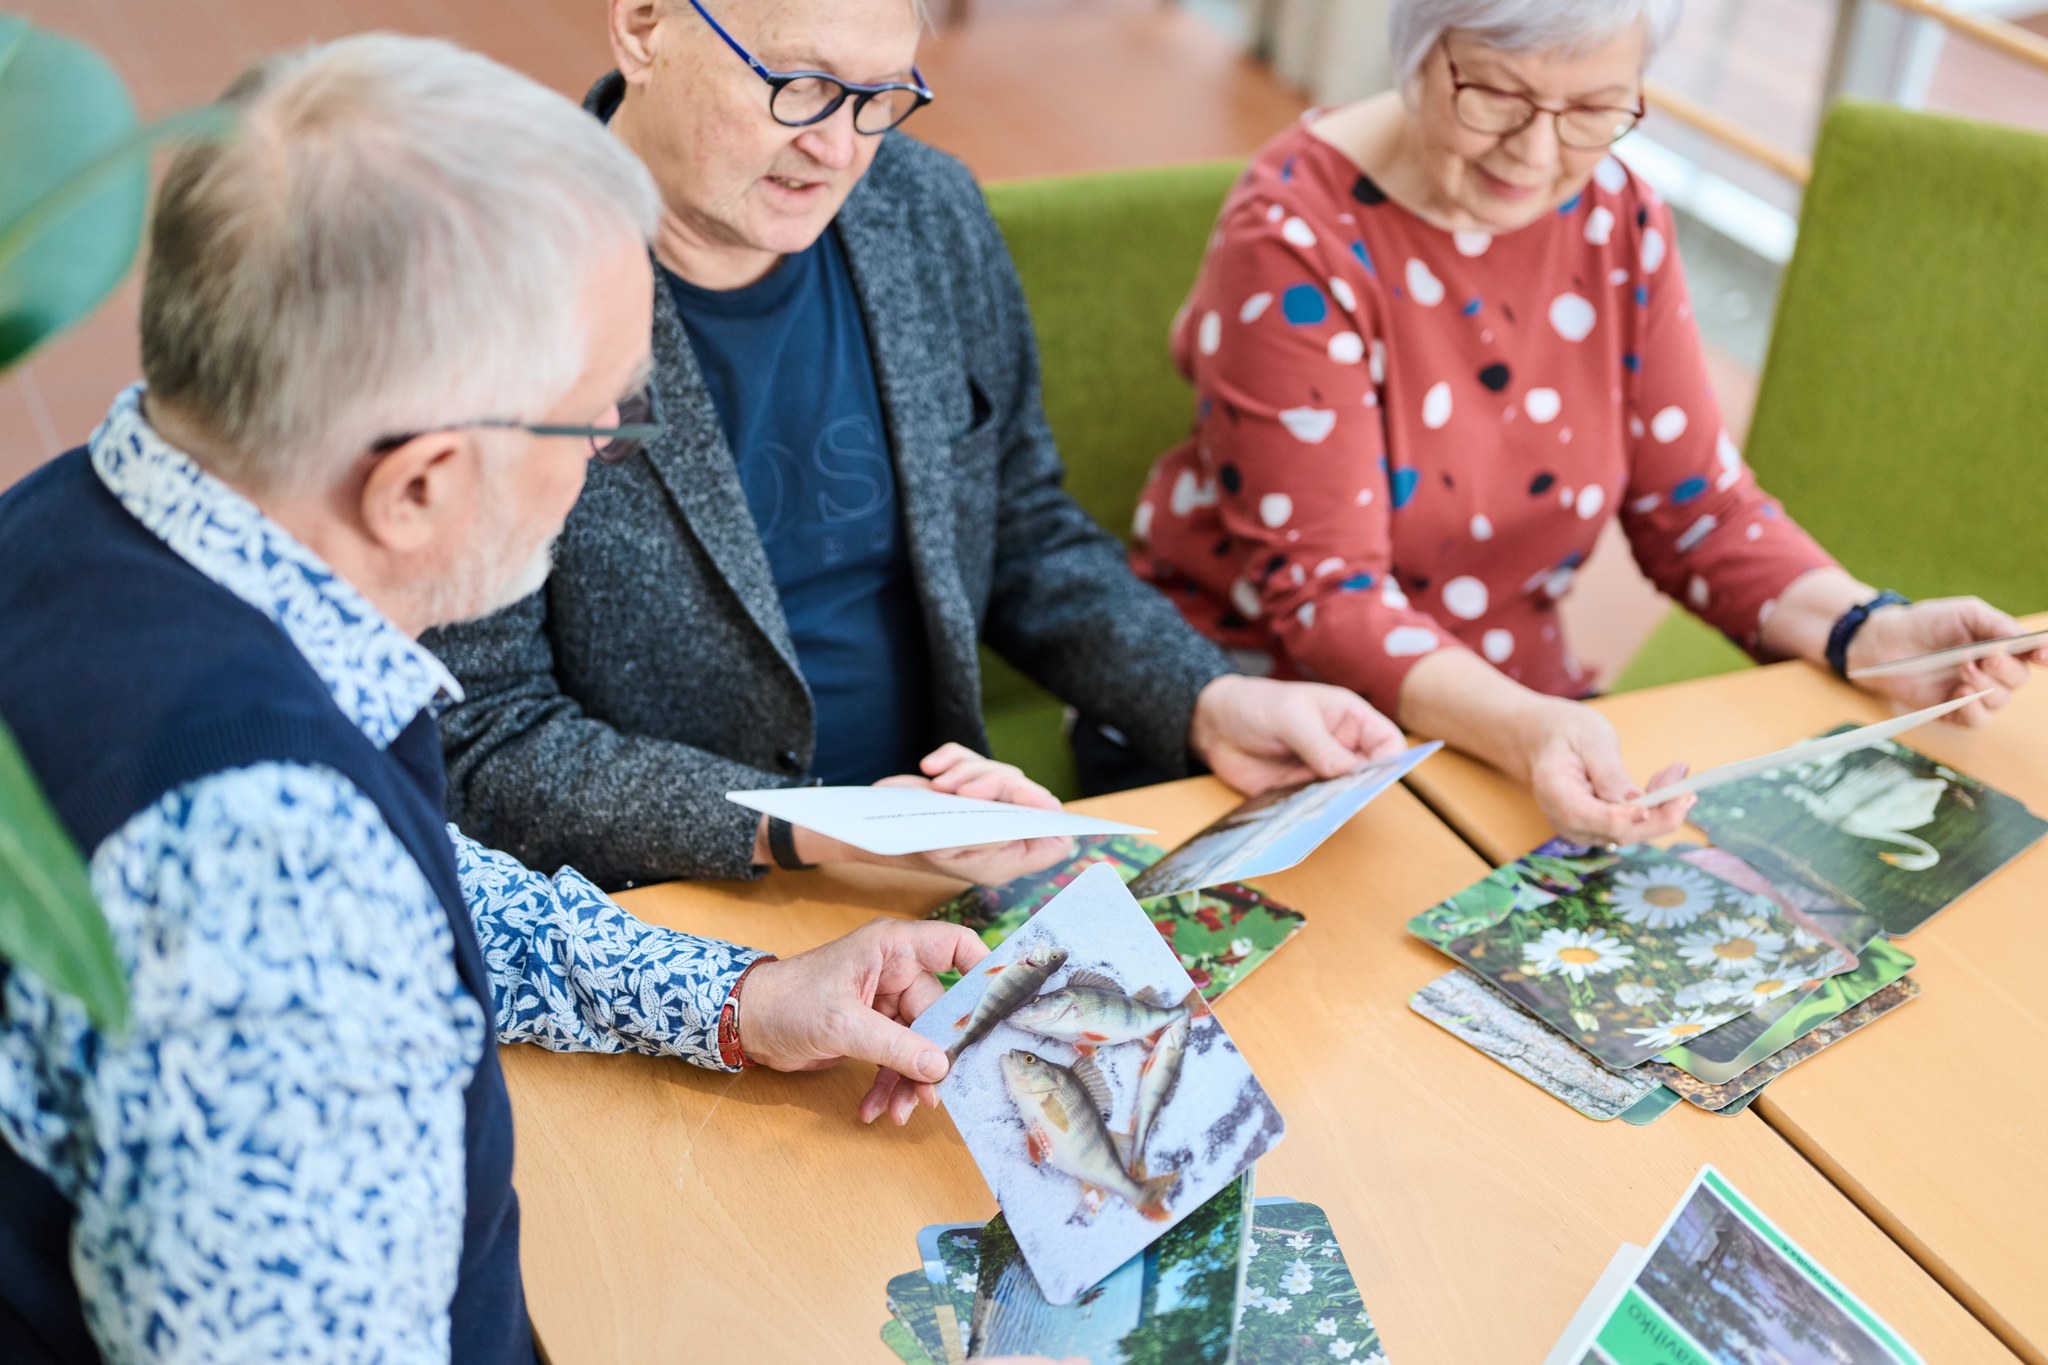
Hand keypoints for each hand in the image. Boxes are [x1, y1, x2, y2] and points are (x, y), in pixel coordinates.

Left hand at [737, 917, 987, 1124]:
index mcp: (892, 949)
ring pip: (918, 1043)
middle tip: (932, 1094)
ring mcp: (883, 1002)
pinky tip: (873, 1110)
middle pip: (938, 1013)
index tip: (998, 1007)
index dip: (983, 968)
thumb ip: (895, 1046)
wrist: (745, 1023)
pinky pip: (895, 1058)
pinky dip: (887, 1086)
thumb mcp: (844, 1024)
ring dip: (909, 1081)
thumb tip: (939, 1068)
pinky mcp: (871, 1029)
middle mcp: (894, 971)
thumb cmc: (788, 1001)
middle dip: (932, 1058)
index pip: (955, 944)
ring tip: (898, 1113)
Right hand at [877, 743, 1072, 883]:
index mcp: (1008, 858)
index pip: (1055, 840)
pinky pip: (973, 757)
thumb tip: (1015, 827)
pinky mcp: (967, 782)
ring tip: (938, 785)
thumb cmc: (910, 848)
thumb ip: (983, 839)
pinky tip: (930, 768)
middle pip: (1030, 796)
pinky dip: (952, 757)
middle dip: (996, 784)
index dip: (1048, 817)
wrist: (875, 829)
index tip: (1028, 801)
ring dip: (968, 770)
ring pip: (1002, 772)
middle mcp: (1004, 832)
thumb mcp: (946, 850)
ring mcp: (987, 805)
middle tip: (962, 791)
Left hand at [1189, 674, 1405, 794]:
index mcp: (1349, 718)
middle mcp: (1341, 748)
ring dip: (1337, 805)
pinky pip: (1316, 809)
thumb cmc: (1255, 703)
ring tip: (1323, 808)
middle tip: (1346, 796)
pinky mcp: (1300, 793)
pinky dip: (1314, 815)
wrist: (1213, 724)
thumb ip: (1318, 742)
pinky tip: (1304, 818)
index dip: (1390, 760)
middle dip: (1363, 787)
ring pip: (1344, 795)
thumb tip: (1349, 769)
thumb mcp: (1289, 715)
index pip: (1387, 741)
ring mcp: (1321, 772)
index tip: (1377, 775)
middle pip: (1370, 774)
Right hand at [1521, 698, 1694, 845]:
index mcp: (1556, 794)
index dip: (1632, 817)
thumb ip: (1610, 773)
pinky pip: (1632, 827)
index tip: (1665, 798)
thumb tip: (1636, 804)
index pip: (1597, 820)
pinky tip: (1664, 782)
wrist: (1543, 740)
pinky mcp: (1598, 829)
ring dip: (1662, 807)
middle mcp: (1567, 821)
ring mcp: (1582, 829)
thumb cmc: (1564, 732)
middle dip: (1661, 810)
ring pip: (1633, 833)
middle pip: (1622, 833)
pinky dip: (1654, 808)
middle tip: (1682, 775)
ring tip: (1675, 771)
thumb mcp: (1589, 738)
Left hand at [1846, 596, 2040, 724]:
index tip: (2041, 655)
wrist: (1885, 641)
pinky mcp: (1952, 711)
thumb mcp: (1964, 613)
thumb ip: (1995, 623)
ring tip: (1962, 667)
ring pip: (1998, 700)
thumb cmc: (1926, 623)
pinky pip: (1976, 720)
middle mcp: (1992, 672)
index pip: (2033, 655)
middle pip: (2017, 680)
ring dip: (1984, 685)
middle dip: (2004, 669)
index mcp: (2001, 646)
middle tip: (1985, 657)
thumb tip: (2022, 639)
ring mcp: (1973, 693)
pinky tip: (1959, 692)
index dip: (2042, 655)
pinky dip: (1972, 709)